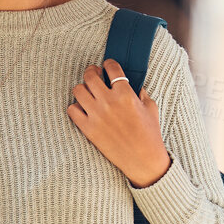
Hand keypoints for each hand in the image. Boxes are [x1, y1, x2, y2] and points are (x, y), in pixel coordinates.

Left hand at [68, 58, 171, 186]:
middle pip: (90, 76)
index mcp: (126, 94)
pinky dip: (76, 107)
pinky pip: (72, 109)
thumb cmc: (150, 134)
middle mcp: (109, 102)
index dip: (108, 64)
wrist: (143, 159)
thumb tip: (133, 86)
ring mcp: (96, 115)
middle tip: (94, 74)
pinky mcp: (88, 128)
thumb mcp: (151, 108)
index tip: (107, 65)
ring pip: (78, 90)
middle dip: (92, 71)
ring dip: (83, 88)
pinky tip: (84, 109)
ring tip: (88, 92)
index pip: (112, 68)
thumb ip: (141, 93)